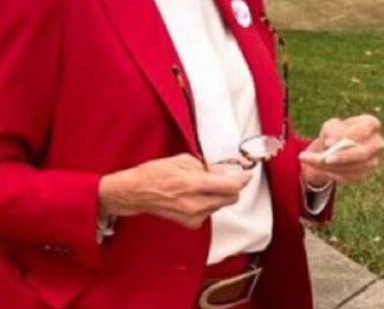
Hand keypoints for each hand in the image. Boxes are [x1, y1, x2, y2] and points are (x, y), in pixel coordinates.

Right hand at [98, 153, 251, 229]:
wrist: (136, 193)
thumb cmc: (155, 174)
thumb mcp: (183, 160)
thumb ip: (208, 167)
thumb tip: (227, 170)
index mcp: (193, 184)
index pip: (230, 186)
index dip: (243, 179)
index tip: (247, 174)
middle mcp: (196, 204)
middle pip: (231, 198)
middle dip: (232, 187)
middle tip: (225, 177)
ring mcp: (194, 216)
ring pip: (221, 205)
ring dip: (219, 194)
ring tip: (202, 185)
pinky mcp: (191, 223)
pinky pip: (210, 211)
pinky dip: (209, 203)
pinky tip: (195, 196)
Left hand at [299, 114, 383, 186]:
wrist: (334, 149)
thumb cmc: (334, 133)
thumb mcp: (330, 126)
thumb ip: (332, 130)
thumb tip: (332, 142)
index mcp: (371, 124)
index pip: (365, 128)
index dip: (348, 135)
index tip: (328, 141)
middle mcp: (377, 143)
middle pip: (362, 153)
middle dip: (342, 157)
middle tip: (323, 159)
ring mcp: (373, 161)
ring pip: (353, 167)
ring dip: (331, 167)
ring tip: (310, 161)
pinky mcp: (365, 174)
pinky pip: (348, 177)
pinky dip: (331, 174)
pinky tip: (318, 168)